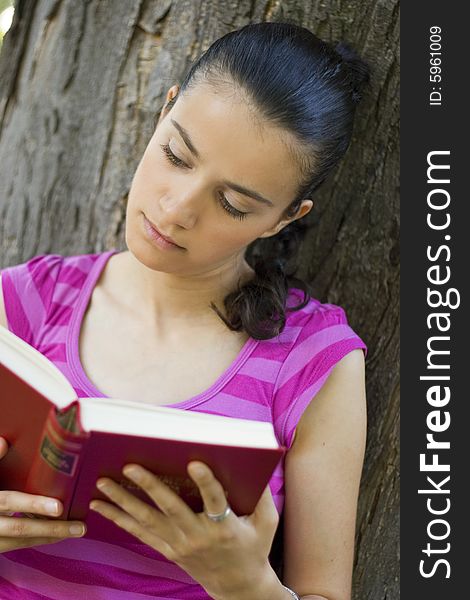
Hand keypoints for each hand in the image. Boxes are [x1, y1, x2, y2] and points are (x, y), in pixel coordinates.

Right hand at [0, 436, 86, 552]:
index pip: (9, 502)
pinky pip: (15, 545)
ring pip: (20, 541)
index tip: (58, 508)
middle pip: (20, 528)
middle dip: (51, 528)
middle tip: (79, 527)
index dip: (33, 505)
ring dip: (48, 537)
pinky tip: (54, 535)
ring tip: (75, 531)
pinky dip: (36, 540)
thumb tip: (4, 441)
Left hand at [89, 461, 279, 598]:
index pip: (215, 500)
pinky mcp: (169, 551)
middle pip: (171, 508)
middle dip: (149, 486)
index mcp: (225, 527)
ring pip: (148, 520)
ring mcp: (180, 545)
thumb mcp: (267, 522)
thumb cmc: (254, 547)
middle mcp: (198, 536)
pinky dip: (120, 519)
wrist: (238, 586)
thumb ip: (262, 494)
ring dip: (123, 501)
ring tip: (103, 483)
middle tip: (130, 466)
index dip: (206, 482)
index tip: (194, 463)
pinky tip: (102, 507)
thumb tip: (259, 460)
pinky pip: (141, 534)